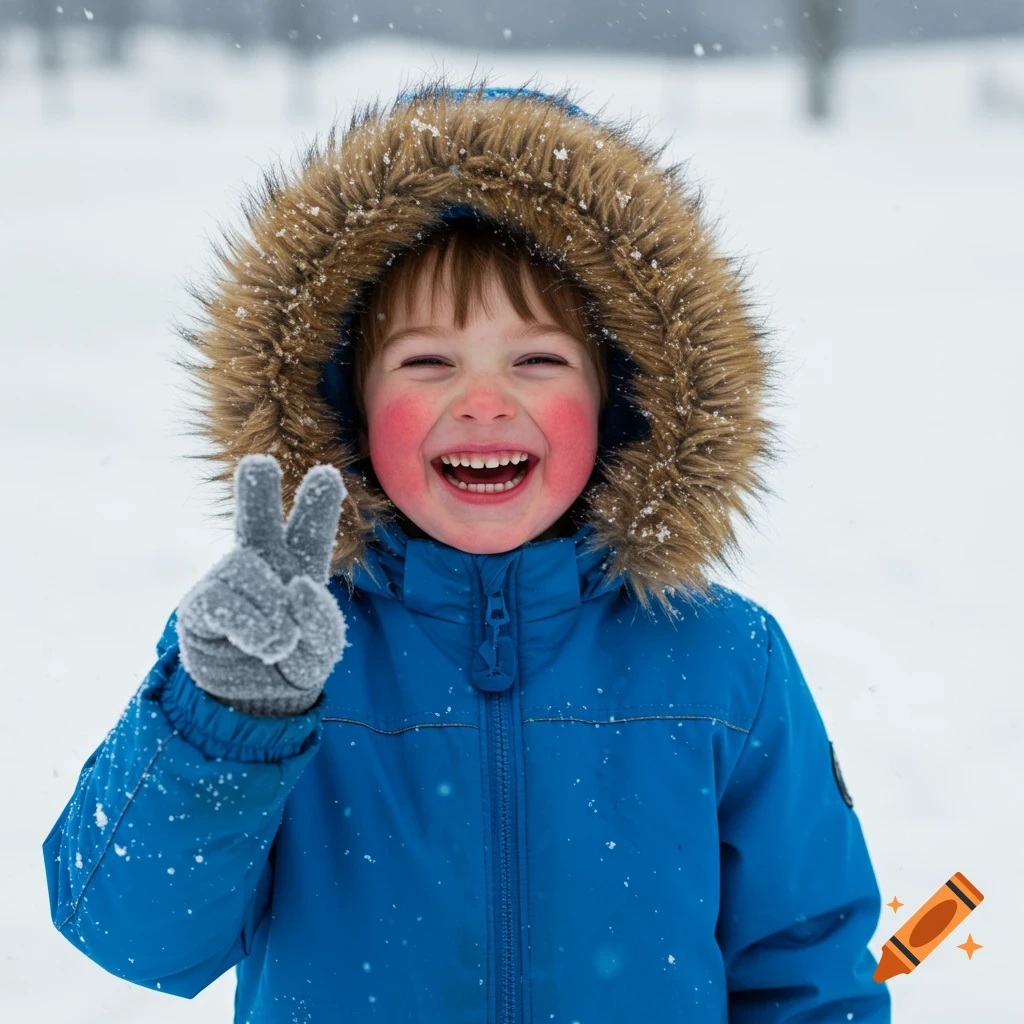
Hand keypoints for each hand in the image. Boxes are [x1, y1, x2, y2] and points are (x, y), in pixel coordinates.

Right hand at [176, 454, 347, 716]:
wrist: (252, 703)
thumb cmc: (292, 664)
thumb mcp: (324, 650)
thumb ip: (322, 620)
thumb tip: (296, 587)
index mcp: (298, 566)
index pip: (310, 531)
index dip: (317, 504)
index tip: (326, 475)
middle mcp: (261, 565)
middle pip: (256, 520)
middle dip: (257, 492)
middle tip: (260, 466)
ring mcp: (227, 582)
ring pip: (247, 570)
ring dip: (271, 610)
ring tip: (280, 643)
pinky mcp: (201, 607)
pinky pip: (223, 601)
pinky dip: (250, 624)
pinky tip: (263, 643)